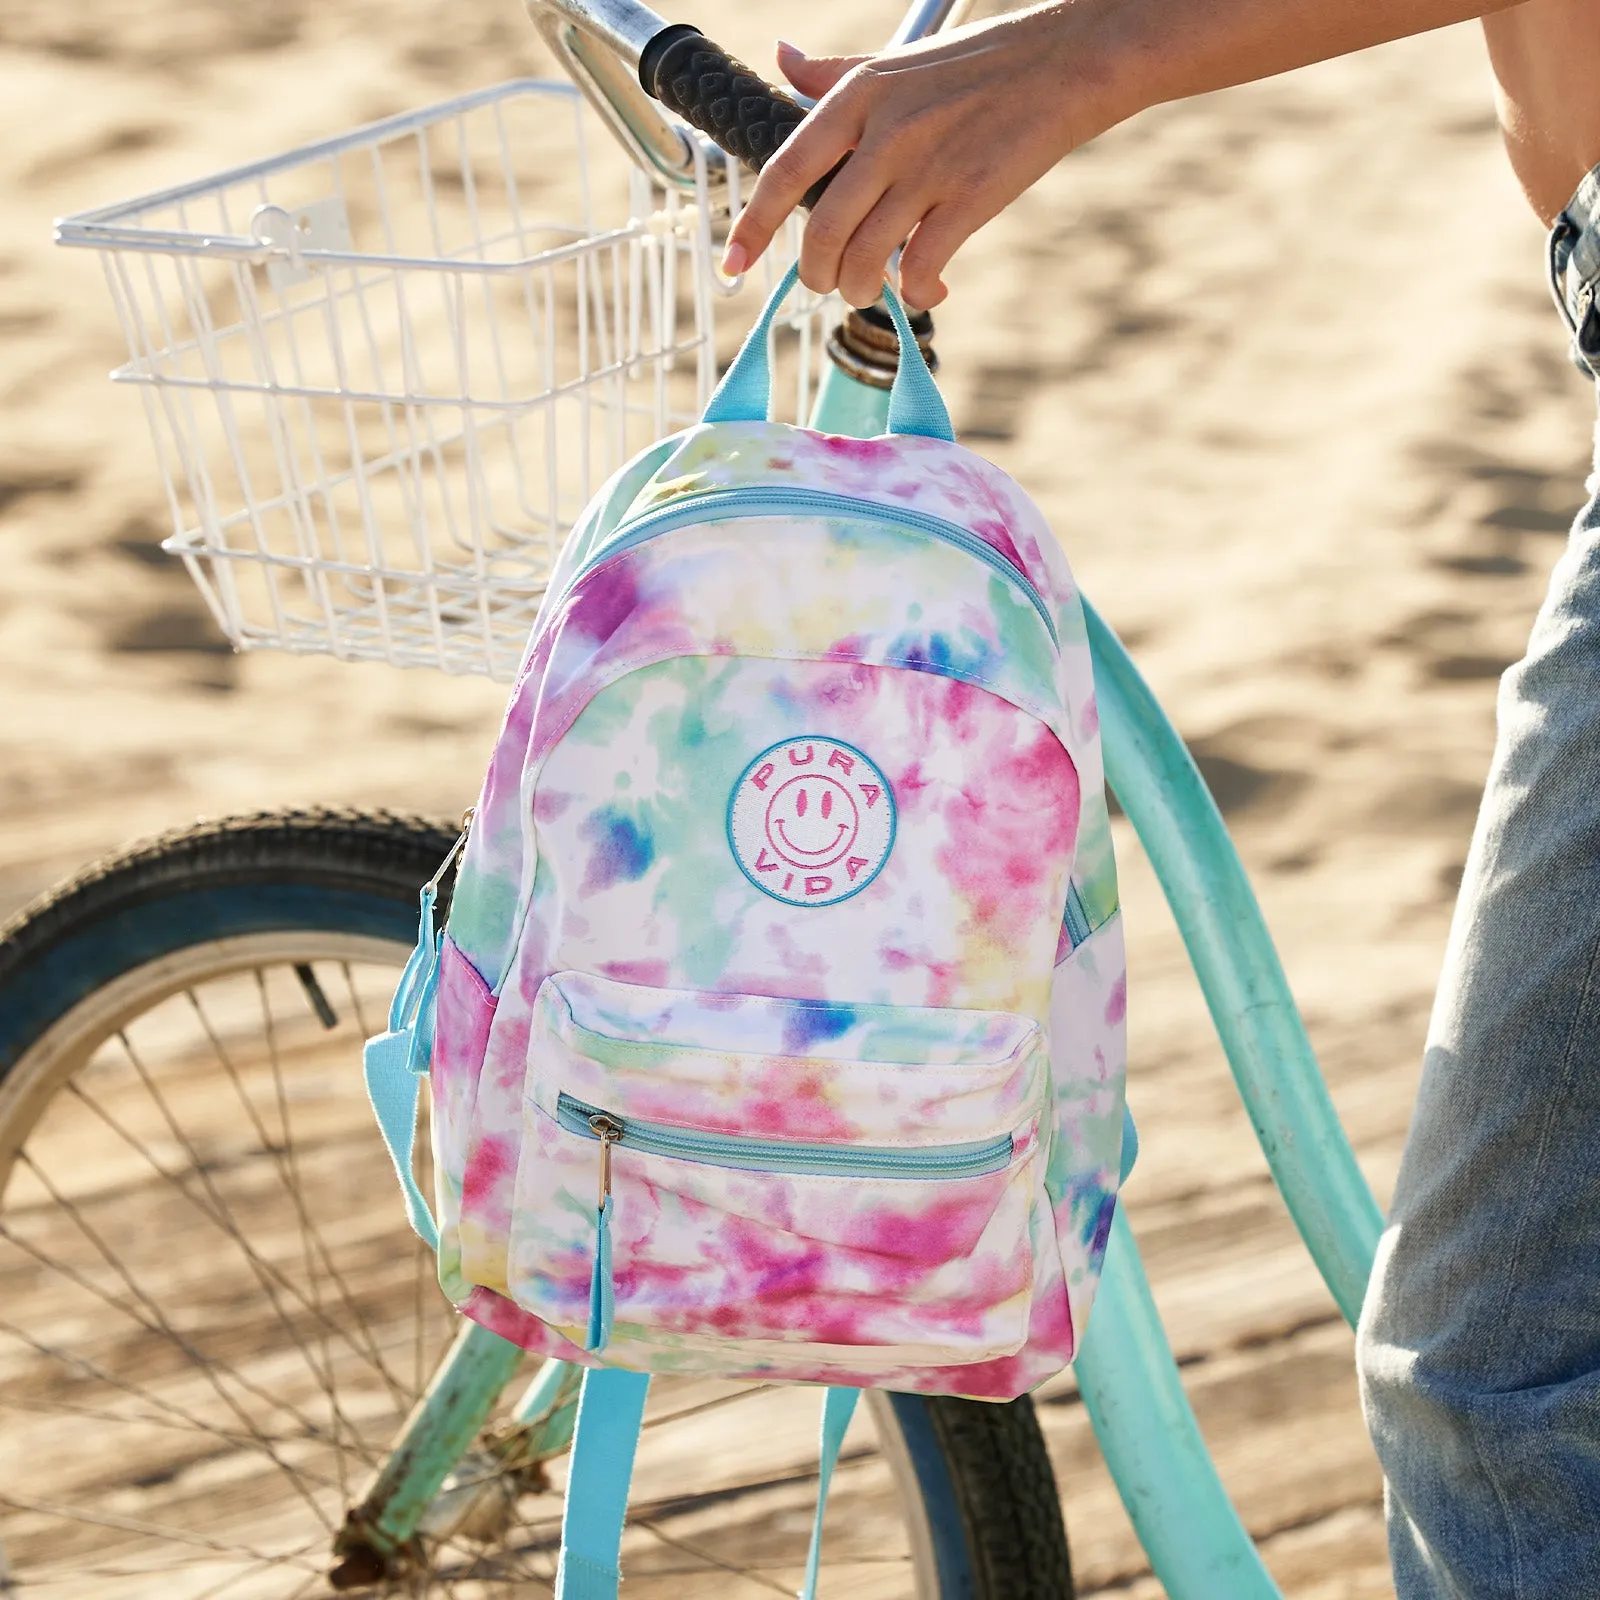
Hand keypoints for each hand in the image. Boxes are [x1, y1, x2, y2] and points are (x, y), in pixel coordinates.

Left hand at [720, 5, 1103, 309]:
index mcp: (856, 99)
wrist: (1062, 61)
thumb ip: (831, 74)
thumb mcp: (892, 61)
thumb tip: (781, 58)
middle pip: (821, 232)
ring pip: (865, 258)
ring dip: (861, 291)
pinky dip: (915, 292)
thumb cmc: (977, 65)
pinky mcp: (970, 198)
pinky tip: (924, 287)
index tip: (733, 264)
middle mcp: (884, 134)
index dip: (752, 226)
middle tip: (829, 284)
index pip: (785, 171)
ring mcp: (927, 168)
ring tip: (871, 290)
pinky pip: (920, 268)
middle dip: (817, 276)